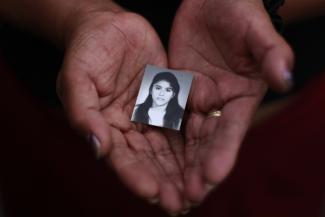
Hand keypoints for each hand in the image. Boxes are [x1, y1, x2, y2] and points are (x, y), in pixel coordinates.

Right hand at [57, 8, 185, 212]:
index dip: (135, 176)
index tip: (153, 192)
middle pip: (149, 160)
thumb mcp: (77, 78)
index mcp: (106, 127)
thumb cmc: (86, 51)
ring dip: (183, 170)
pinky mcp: (170, 101)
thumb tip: (96, 149)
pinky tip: (207, 158)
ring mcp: (152, 115)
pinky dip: (196, 141)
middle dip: (165, 182)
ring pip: (170, 148)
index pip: (121, 158)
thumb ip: (82, 113)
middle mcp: (131, 128)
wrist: (110, 26)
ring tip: (198, 191)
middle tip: (182, 204)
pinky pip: (185, 122)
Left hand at [169, 0, 293, 203]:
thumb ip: (271, 53)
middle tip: (183, 200)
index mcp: (241, 97)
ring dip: (174, 166)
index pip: (231, 131)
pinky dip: (156, 141)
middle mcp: (217, 106)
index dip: (222, 154)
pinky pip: (162, 118)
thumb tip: (286, 78)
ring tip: (162, 192)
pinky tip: (144, 160)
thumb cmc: (239, 10)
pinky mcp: (173, 92)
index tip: (211, 177)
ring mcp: (193, 101)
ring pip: (182, 139)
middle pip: (205, 144)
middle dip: (195, 172)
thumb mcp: (256, 29)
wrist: (211, 1)